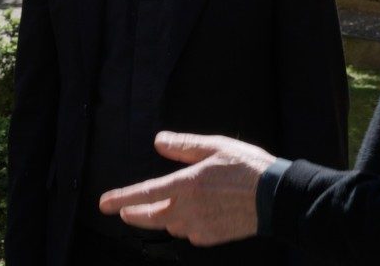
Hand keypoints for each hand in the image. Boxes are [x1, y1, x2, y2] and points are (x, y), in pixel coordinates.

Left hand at [98, 132, 276, 245]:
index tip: (104, 204)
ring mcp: (199, 227)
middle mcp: (188, 209)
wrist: (276, 197)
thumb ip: (183, 145)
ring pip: (170, 225)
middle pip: (150, 217)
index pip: (144, 194)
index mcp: (185, 185)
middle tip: (124, 211)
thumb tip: (158, 141)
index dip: (121, 199)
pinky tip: (193, 214)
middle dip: (133, 214)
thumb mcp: (214, 146)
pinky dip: (185, 224)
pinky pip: (189, 233)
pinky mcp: (211, 238)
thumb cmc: (247, 167)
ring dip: (162, 217)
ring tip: (163, 206)